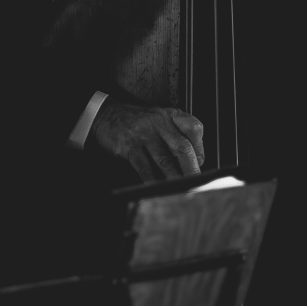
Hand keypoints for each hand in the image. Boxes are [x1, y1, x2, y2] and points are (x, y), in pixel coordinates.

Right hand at [87, 99, 204, 181]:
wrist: (106, 115)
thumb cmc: (137, 121)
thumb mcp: (159, 119)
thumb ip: (177, 134)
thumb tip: (196, 160)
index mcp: (170, 115)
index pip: (193, 128)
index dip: (200, 147)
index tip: (200, 162)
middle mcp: (159, 122)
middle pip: (182, 147)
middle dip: (191, 168)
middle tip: (195, 183)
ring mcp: (143, 134)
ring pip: (165, 160)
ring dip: (175, 179)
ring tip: (181, 190)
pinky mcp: (129, 146)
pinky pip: (144, 167)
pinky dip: (152, 180)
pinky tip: (158, 188)